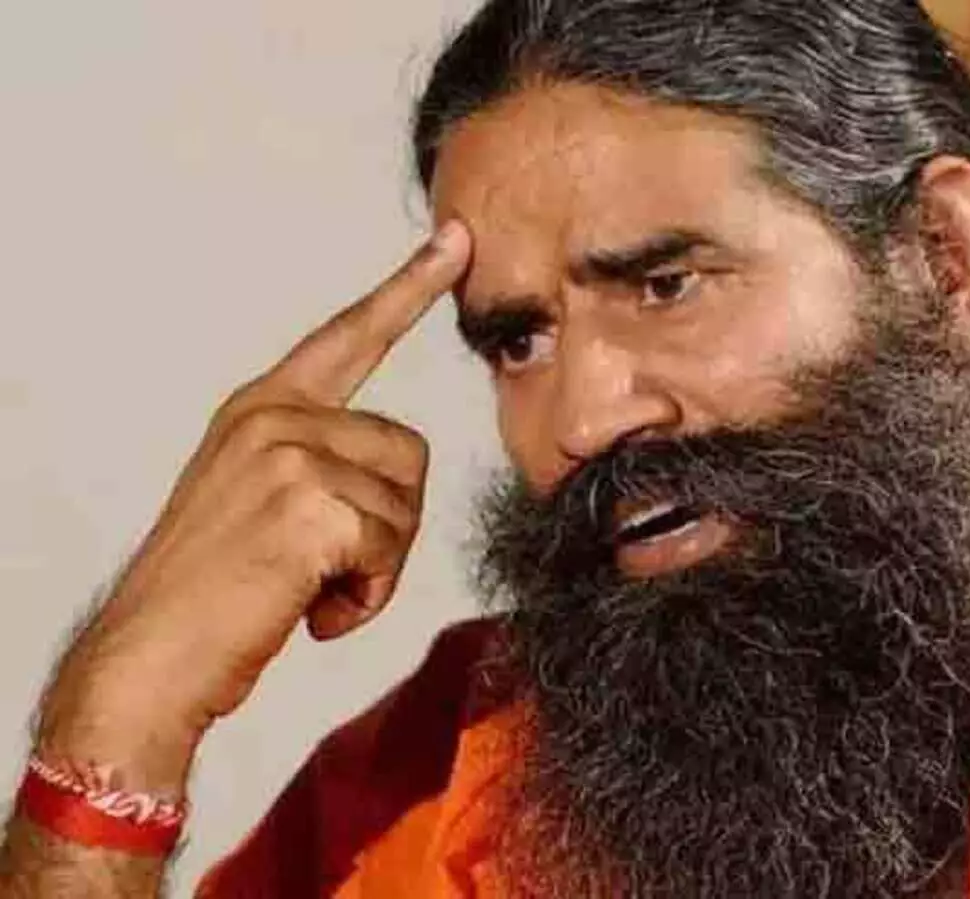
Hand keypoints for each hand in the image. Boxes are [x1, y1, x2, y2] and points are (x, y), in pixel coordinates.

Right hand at [36, 221, 472, 790]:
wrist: (150, 658)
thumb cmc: (213, 594)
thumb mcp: (257, 500)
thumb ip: (317, 460)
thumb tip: (394, 468)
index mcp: (262, 408)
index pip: (351, 336)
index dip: (409, 289)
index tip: (457, 239)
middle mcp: (275, 417)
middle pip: (409, 455)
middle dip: (388, 526)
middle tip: (320, 568)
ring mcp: (290, 454)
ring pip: (406, 508)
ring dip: (374, 568)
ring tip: (305, 589)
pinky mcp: (311, 504)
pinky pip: (391, 550)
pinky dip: (366, 597)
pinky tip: (311, 613)